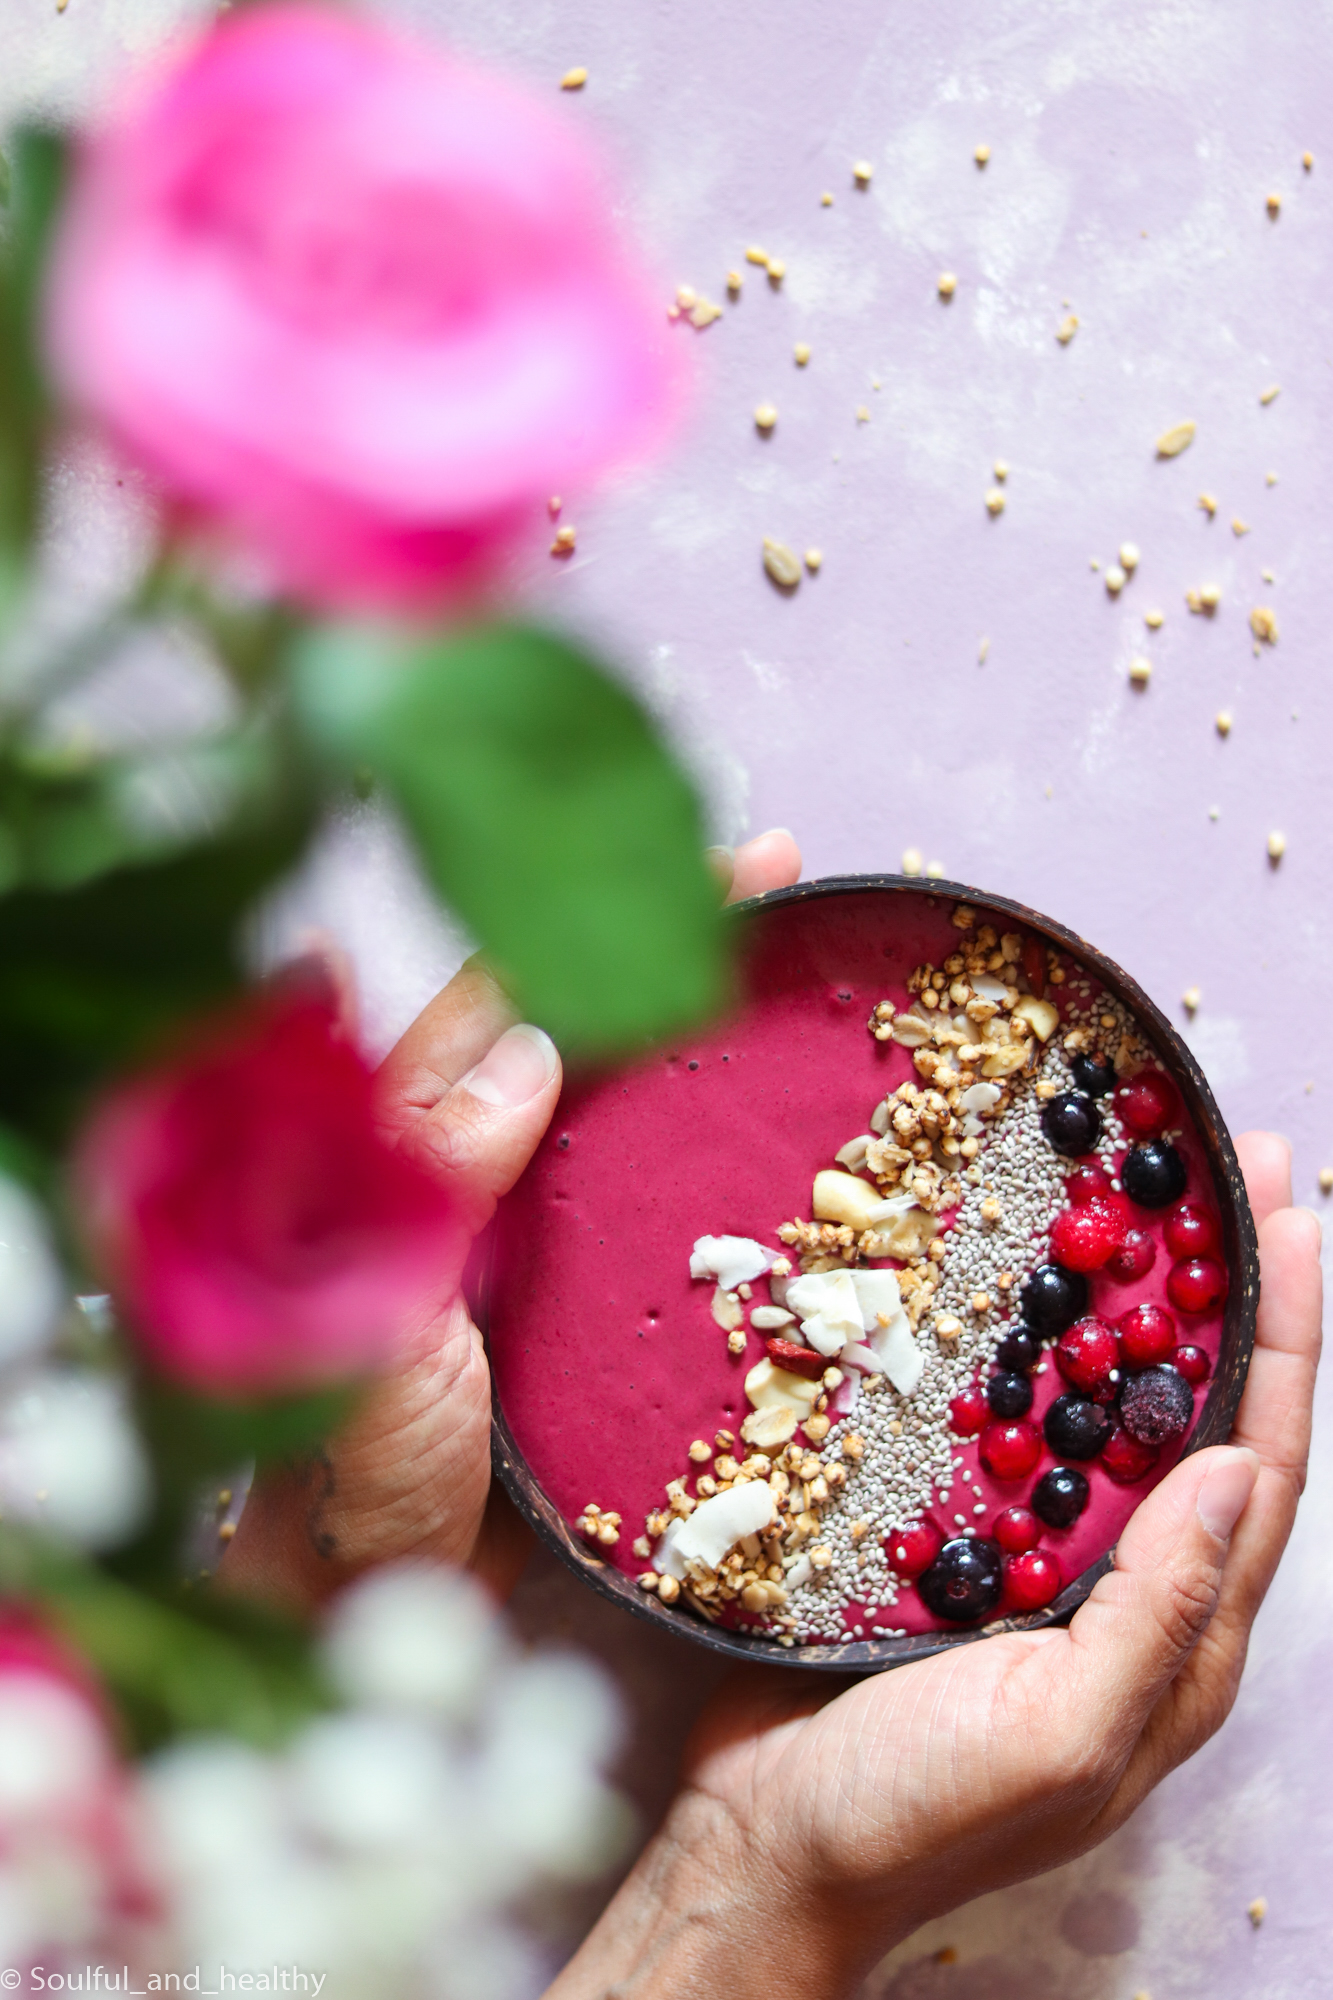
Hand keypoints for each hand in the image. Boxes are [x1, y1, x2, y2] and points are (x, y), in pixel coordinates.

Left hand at [222, 830, 802, 1609]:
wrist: (373, 1601)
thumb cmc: (343, 1484)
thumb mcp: (368, 1338)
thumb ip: (418, 1196)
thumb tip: (525, 1058)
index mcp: (393, 1147)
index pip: (501, 998)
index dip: (598, 920)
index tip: (700, 862)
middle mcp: (459, 1162)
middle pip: (570, 1015)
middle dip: (665, 934)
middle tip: (783, 872)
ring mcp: (524, 1223)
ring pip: (614, 1087)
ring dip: (695, 1017)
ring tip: (799, 956)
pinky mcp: (576, 1287)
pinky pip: (646, 1181)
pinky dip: (707, 1130)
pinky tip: (772, 1113)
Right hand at [552, 1132, 1320, 1998]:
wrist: (766, 1845)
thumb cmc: (918, 1814)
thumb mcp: (1059, 1735)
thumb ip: (1160, 1612)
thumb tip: (1235, 1467)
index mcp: (1177, 1641)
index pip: (1259, 1464)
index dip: (1283, 1338)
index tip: (1288, 1217)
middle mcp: (1125, 1587)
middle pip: (1196, 1413)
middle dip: (1225, 1289)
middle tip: (1231, 1165)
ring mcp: (1038, 1559)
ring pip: (1103, 1406)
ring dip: (1127, 1298)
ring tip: (1136, 1193)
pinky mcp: (953, 1537)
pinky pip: (1008, 1424)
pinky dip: (1023, 1345)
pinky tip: (1009, 1280)